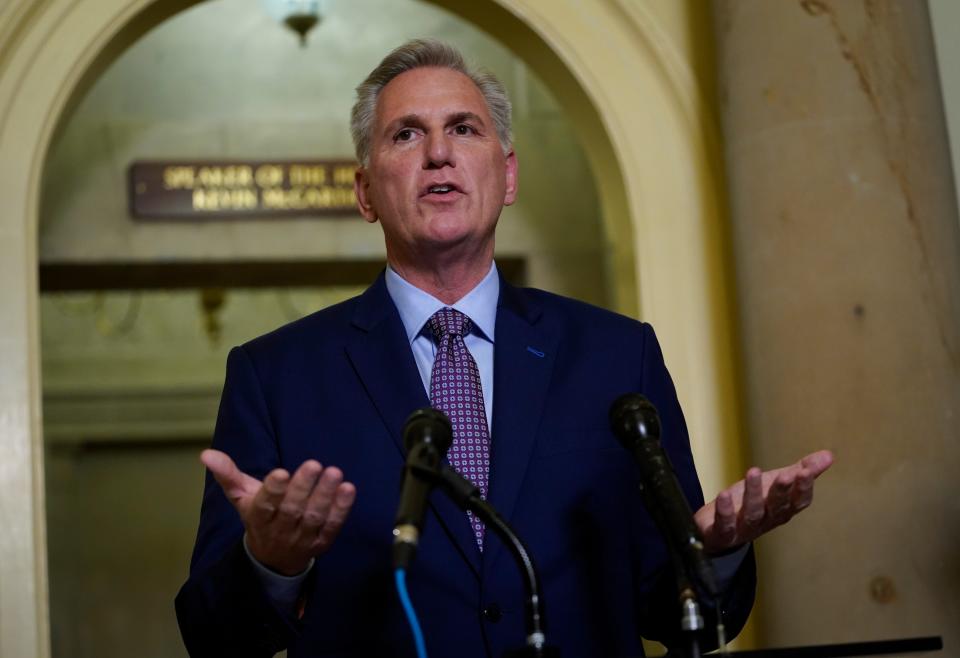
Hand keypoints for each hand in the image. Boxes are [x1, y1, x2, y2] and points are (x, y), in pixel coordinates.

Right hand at [201, 449, 356, 575]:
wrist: (274, 558)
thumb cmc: (259, 516)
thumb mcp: (241, 496)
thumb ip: (228, 474)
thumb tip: (206, 454)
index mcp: (258, 517)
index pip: (264, 505)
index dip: (273, 490)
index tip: (282, 472)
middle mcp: (280, 530)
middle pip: (292, 510)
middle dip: (303, 487)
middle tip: (314, 464)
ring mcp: (302, 538)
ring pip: (313, 518)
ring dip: (325, 496)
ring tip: (334, 472)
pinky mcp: (321, 542)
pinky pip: (332, 526)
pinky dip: (341, 509)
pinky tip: (348, 489)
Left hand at [694, 450, 832, 553]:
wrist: (717, 529)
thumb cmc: (752, 503)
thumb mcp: (776, 484)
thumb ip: (802, 471)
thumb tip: (829, 455)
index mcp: (782, 510)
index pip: (798, 501)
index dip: (803, 488)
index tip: (806, 471)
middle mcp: (766, 521)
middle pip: (776, 507)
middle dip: (782, 491)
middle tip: (785, 475)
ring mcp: (744, 528)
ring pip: (752, 513)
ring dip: (753, 493)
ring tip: (753, 472)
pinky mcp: (722, 533)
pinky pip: (725, 524)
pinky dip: (725, 511)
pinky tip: (724, 495)